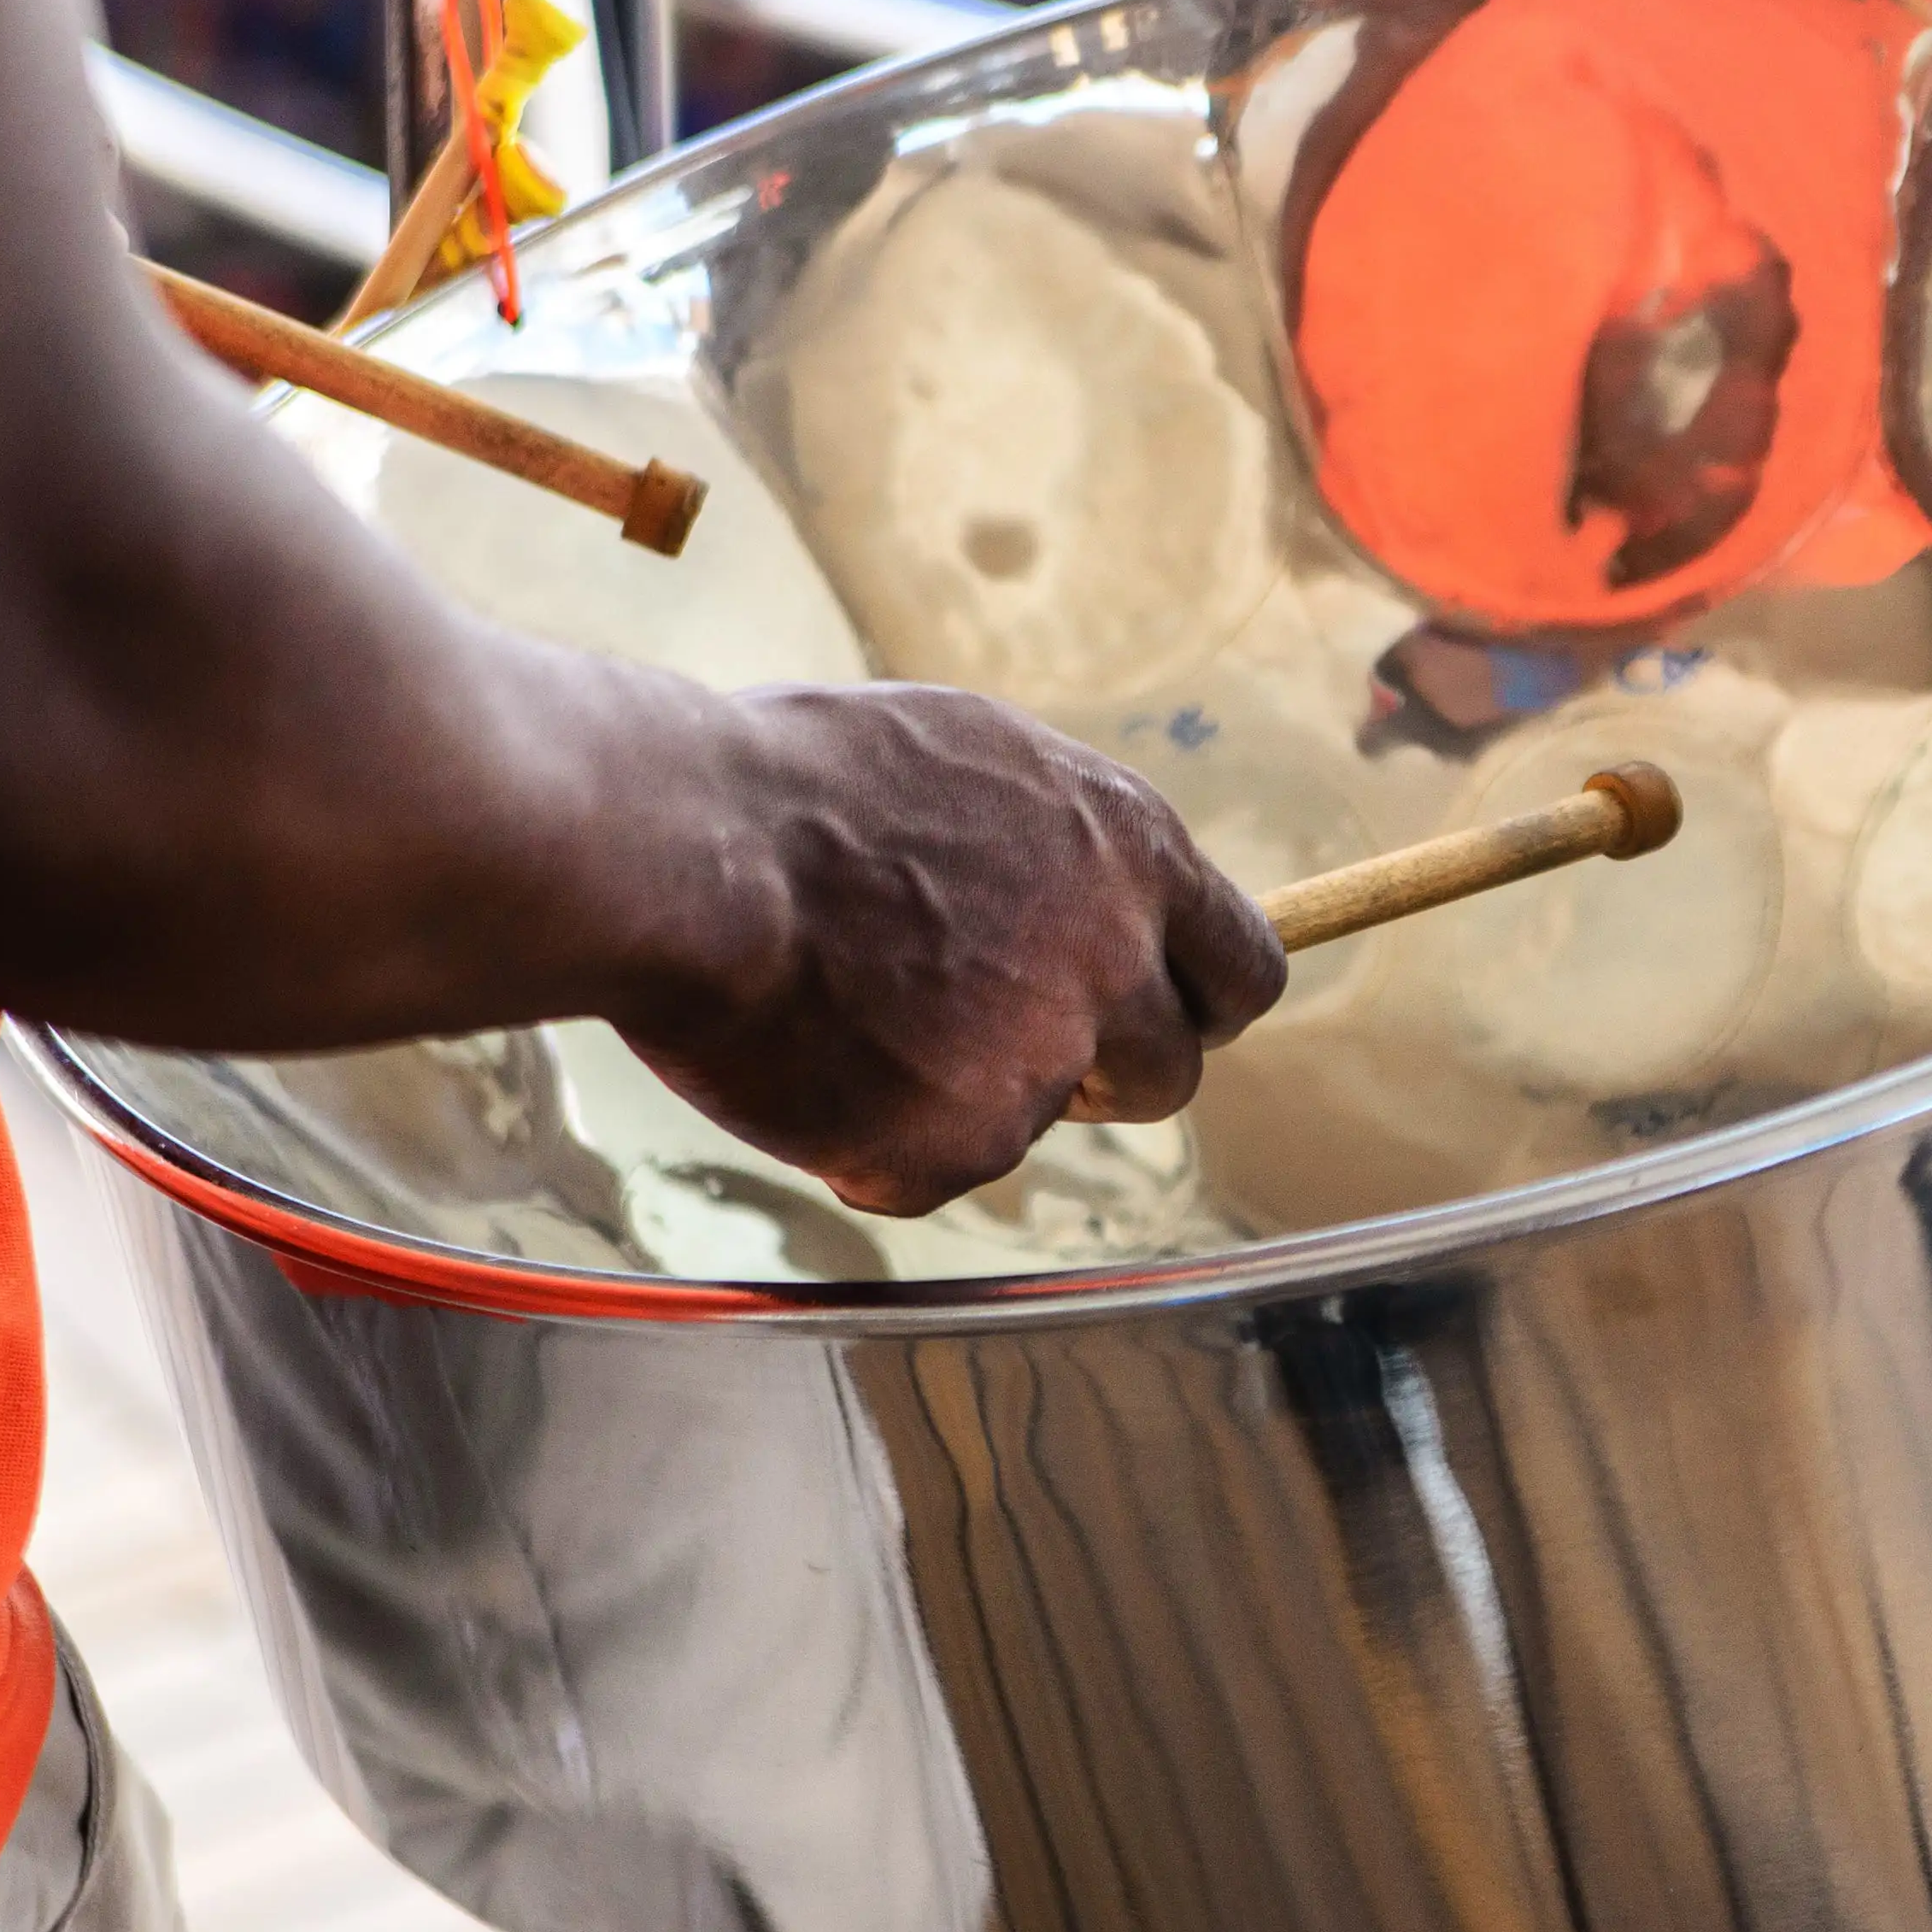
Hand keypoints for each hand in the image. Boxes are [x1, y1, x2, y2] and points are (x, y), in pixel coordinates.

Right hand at [618, 683, 1286, 1215]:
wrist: (686, 846)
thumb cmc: (790, 780)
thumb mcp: (969, 760)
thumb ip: (1054, 845)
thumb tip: (1087, 888)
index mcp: (1128, 845)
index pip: (1245, 964)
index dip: (1196, 1001)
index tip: (1156, 1014)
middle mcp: (1112, 957)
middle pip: (1169, 1072)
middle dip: (1098, 1074)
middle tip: (985, 1039)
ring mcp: (1043, 1058)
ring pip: (1035, 1120)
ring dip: (967, 1096)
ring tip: (853, 1018)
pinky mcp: (962, 1143)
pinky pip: (931, 1170)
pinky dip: (873, 1143)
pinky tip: (804, 1063)